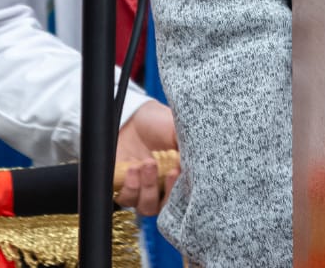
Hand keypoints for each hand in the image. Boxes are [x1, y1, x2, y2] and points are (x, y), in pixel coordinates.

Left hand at [113, 101, 179, 215]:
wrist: (134, 117)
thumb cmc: (161, 124)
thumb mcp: (179, 132)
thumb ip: (190, 149)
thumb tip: (199, 163)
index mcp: (180, 178)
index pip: (186, 197)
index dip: (185, 192)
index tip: (182, 173)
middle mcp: (162, 188)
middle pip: (167, 207)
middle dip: (167, 192)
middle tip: (168, 171)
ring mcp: (143, 190)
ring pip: (147, 207)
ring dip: (147, 188)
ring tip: (147, 164)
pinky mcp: (125, 189)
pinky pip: (127, 200)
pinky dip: (131, 188)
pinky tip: (133, 168)